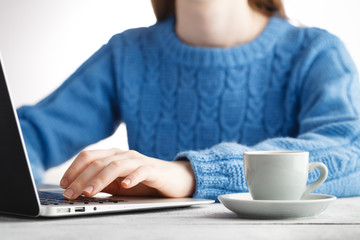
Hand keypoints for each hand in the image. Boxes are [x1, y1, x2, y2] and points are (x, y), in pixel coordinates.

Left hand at [59, 149, 195, 199]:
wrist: (173, 179)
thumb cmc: (144, 181)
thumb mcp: (118, 183)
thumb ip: (101, 183)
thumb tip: (78, 189)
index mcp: (113, 155)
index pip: (89, 156)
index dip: (74, 169)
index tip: (63, 184)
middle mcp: (124, 155)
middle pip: (99, 162)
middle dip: (81, 178)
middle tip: (70, 193)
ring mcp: (139, 161)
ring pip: (116, 165)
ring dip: (100, 179)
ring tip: (89, 192)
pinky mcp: (153, 170)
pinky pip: (142, 171)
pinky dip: (133, 177)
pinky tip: (125, 186)